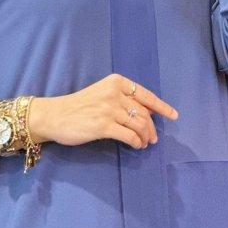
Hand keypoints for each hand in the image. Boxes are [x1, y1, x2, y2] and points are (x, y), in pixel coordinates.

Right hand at [30, 75, 178, 150]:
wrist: (54, 115)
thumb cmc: (78, 106)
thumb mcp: (102, 94)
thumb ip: (123, 99)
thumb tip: (149, 112)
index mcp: (116, 82)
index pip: (145, 95)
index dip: (162, 107)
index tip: (173, 116)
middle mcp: (113, 93)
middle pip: (144, 112)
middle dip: (152, 128)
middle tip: (153, 139)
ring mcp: (108, 109)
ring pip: (139, 125)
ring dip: (145, 137)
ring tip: (143, 143)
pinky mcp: (102, 126)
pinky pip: (129, 135)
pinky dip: (136, 142)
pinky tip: (135, 145)